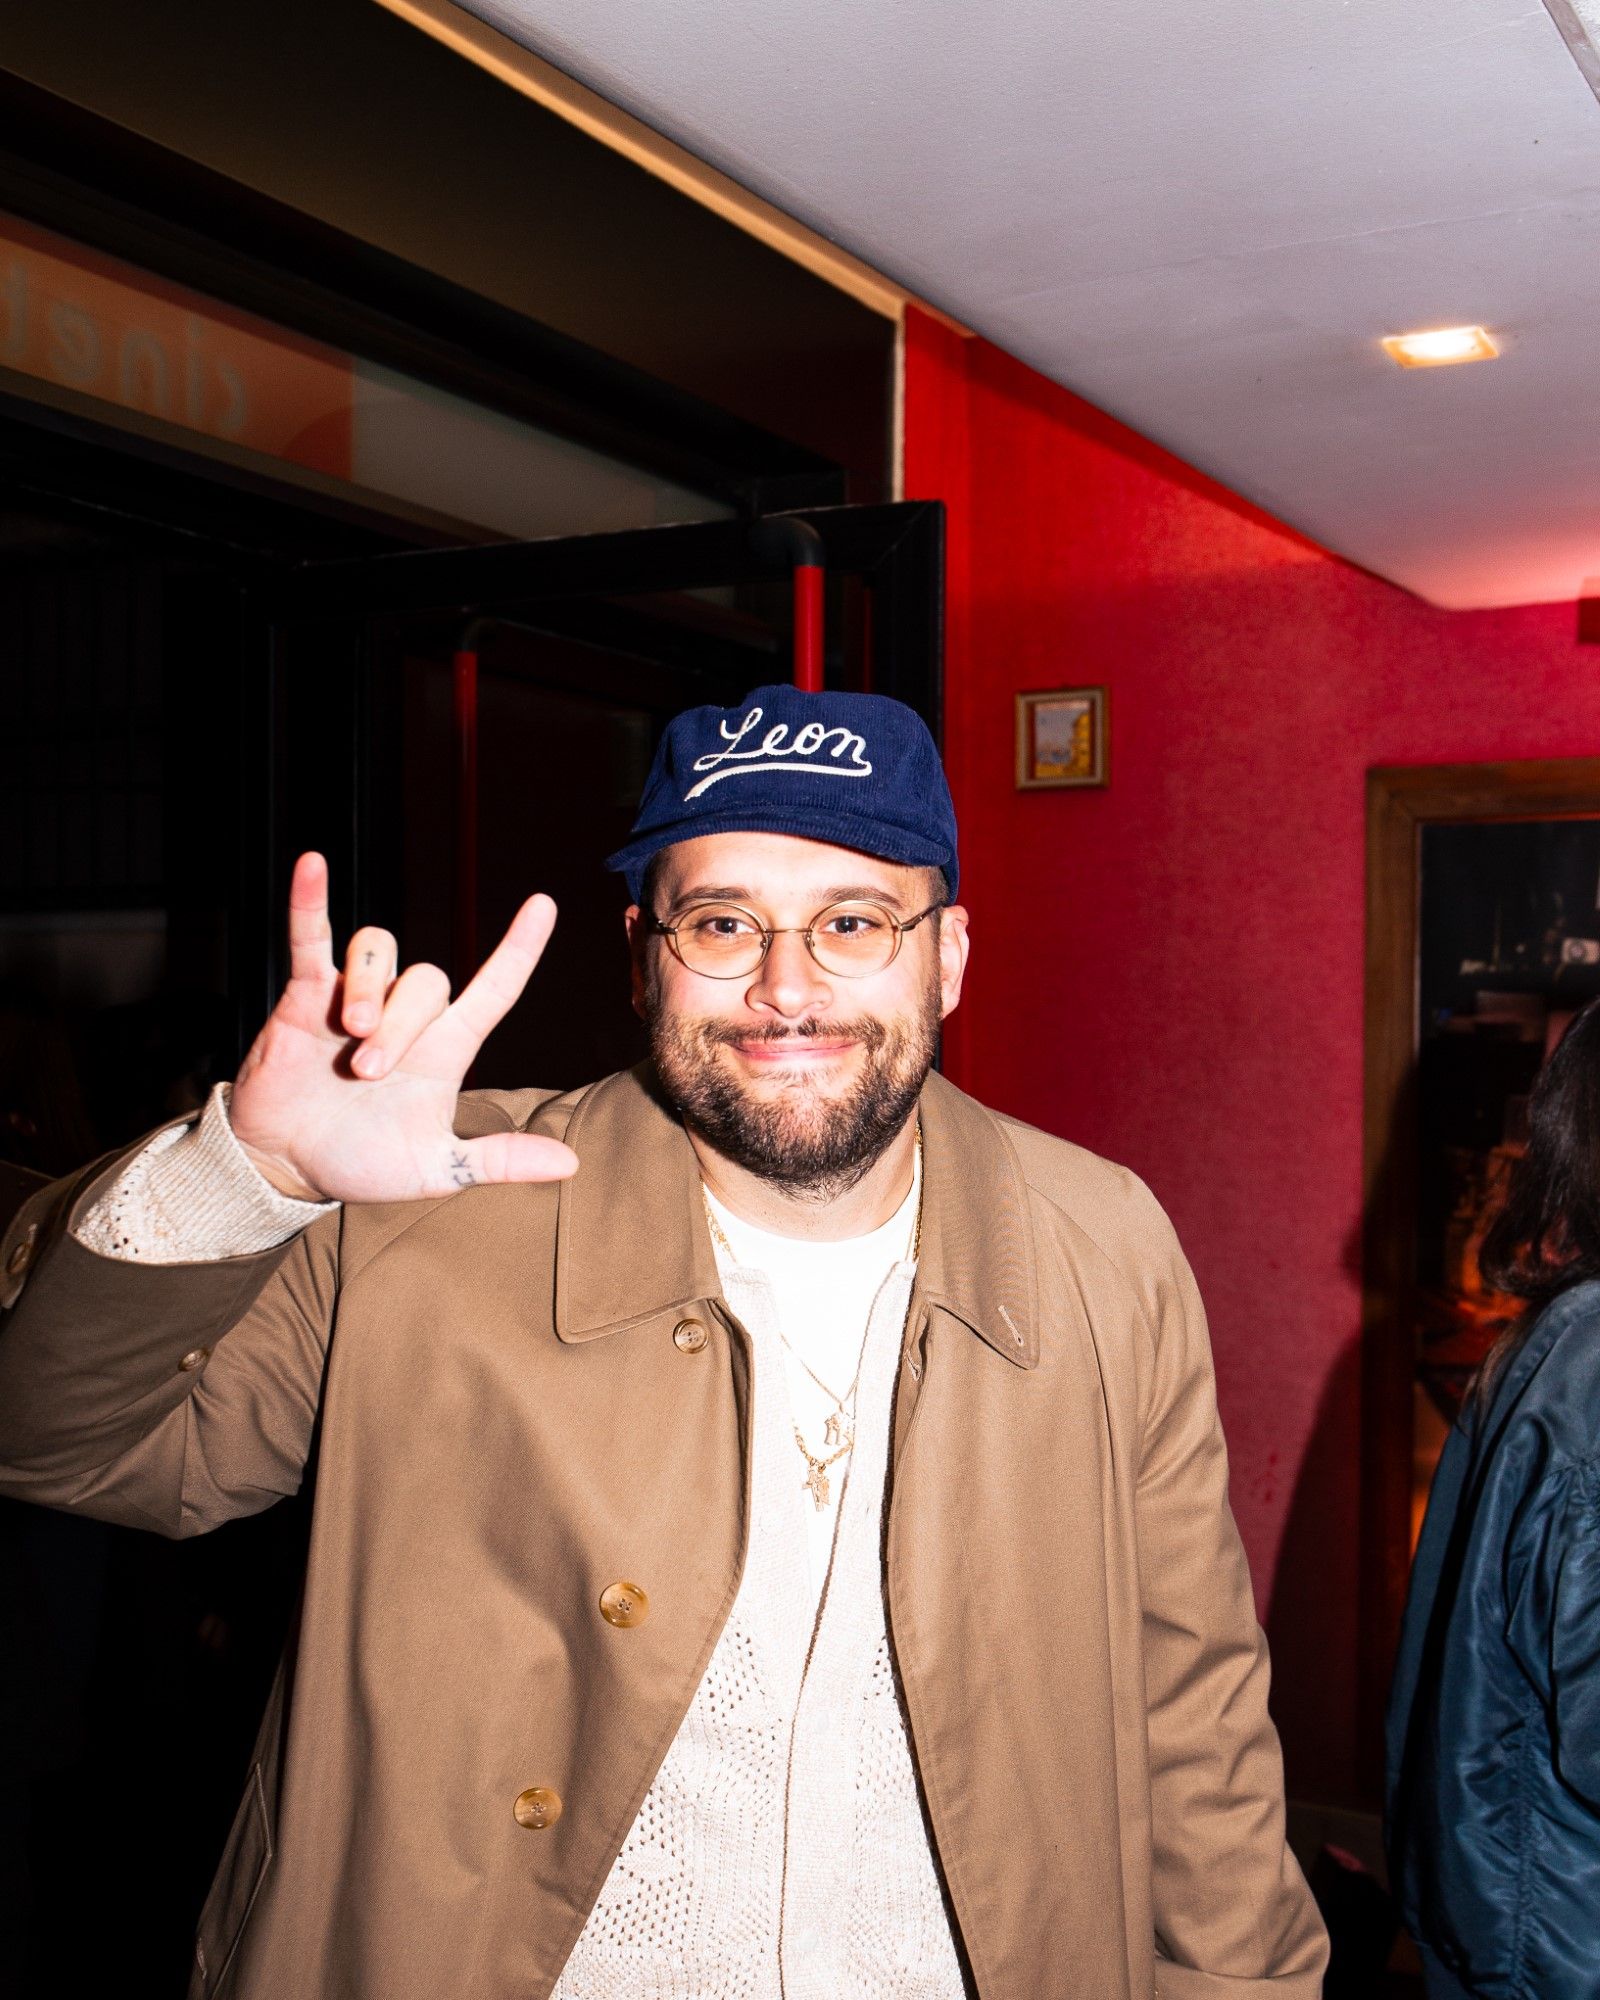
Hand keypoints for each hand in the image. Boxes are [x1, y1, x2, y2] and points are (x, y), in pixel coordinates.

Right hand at [229, 853, 578, 1202]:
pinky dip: (311, 901)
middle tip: (368, 1073)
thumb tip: (569, 1164)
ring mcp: (356, 998)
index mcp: (446, 1049)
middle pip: (427, 981)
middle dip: (400, 1025)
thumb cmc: (363, 1162)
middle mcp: (407, 1016)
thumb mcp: (437, 1169)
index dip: (519, 949)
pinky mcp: (305, 995)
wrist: (288, 1167)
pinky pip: (312, 937)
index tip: (544, 904)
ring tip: (349, 1033)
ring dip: (369, 987)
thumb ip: (499, 1160)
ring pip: (380, 954)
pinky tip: (311, 865)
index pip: (494, 989)